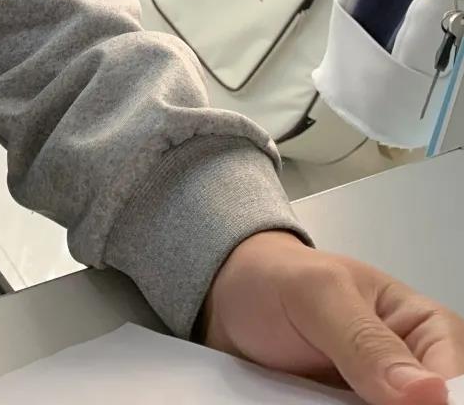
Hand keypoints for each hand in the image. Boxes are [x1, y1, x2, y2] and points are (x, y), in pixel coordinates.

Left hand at [201, 231, 463, 403]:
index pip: (455, 383)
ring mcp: (380, 403)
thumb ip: (365, 338)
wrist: (229, 298)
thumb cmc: (277, 278)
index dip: (437, 404)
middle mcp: (413, 374)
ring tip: (317, 399)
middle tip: (341, 403)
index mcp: (427, 329)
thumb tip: (428, 393)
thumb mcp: (316, 293)